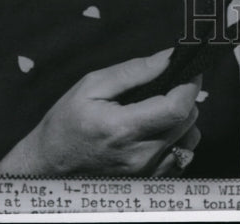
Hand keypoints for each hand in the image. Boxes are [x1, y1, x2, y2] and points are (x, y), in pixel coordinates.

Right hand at [0, 50, 200, 175]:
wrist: (49, 166)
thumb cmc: (67, 122)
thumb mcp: (92, 85)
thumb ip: (134, 71)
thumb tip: (168, 57)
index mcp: (124, 129)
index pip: (177, 107)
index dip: (190, 84)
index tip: (190, 69)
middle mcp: (139, 156)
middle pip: (188, 121)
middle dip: (186, 96)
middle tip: (171, 83)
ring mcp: (145, 174)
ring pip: (189, 139)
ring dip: (184, 119)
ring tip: (161, 108)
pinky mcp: (148, 183)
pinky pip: (181, 157)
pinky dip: (178, 139)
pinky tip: (159, 130)